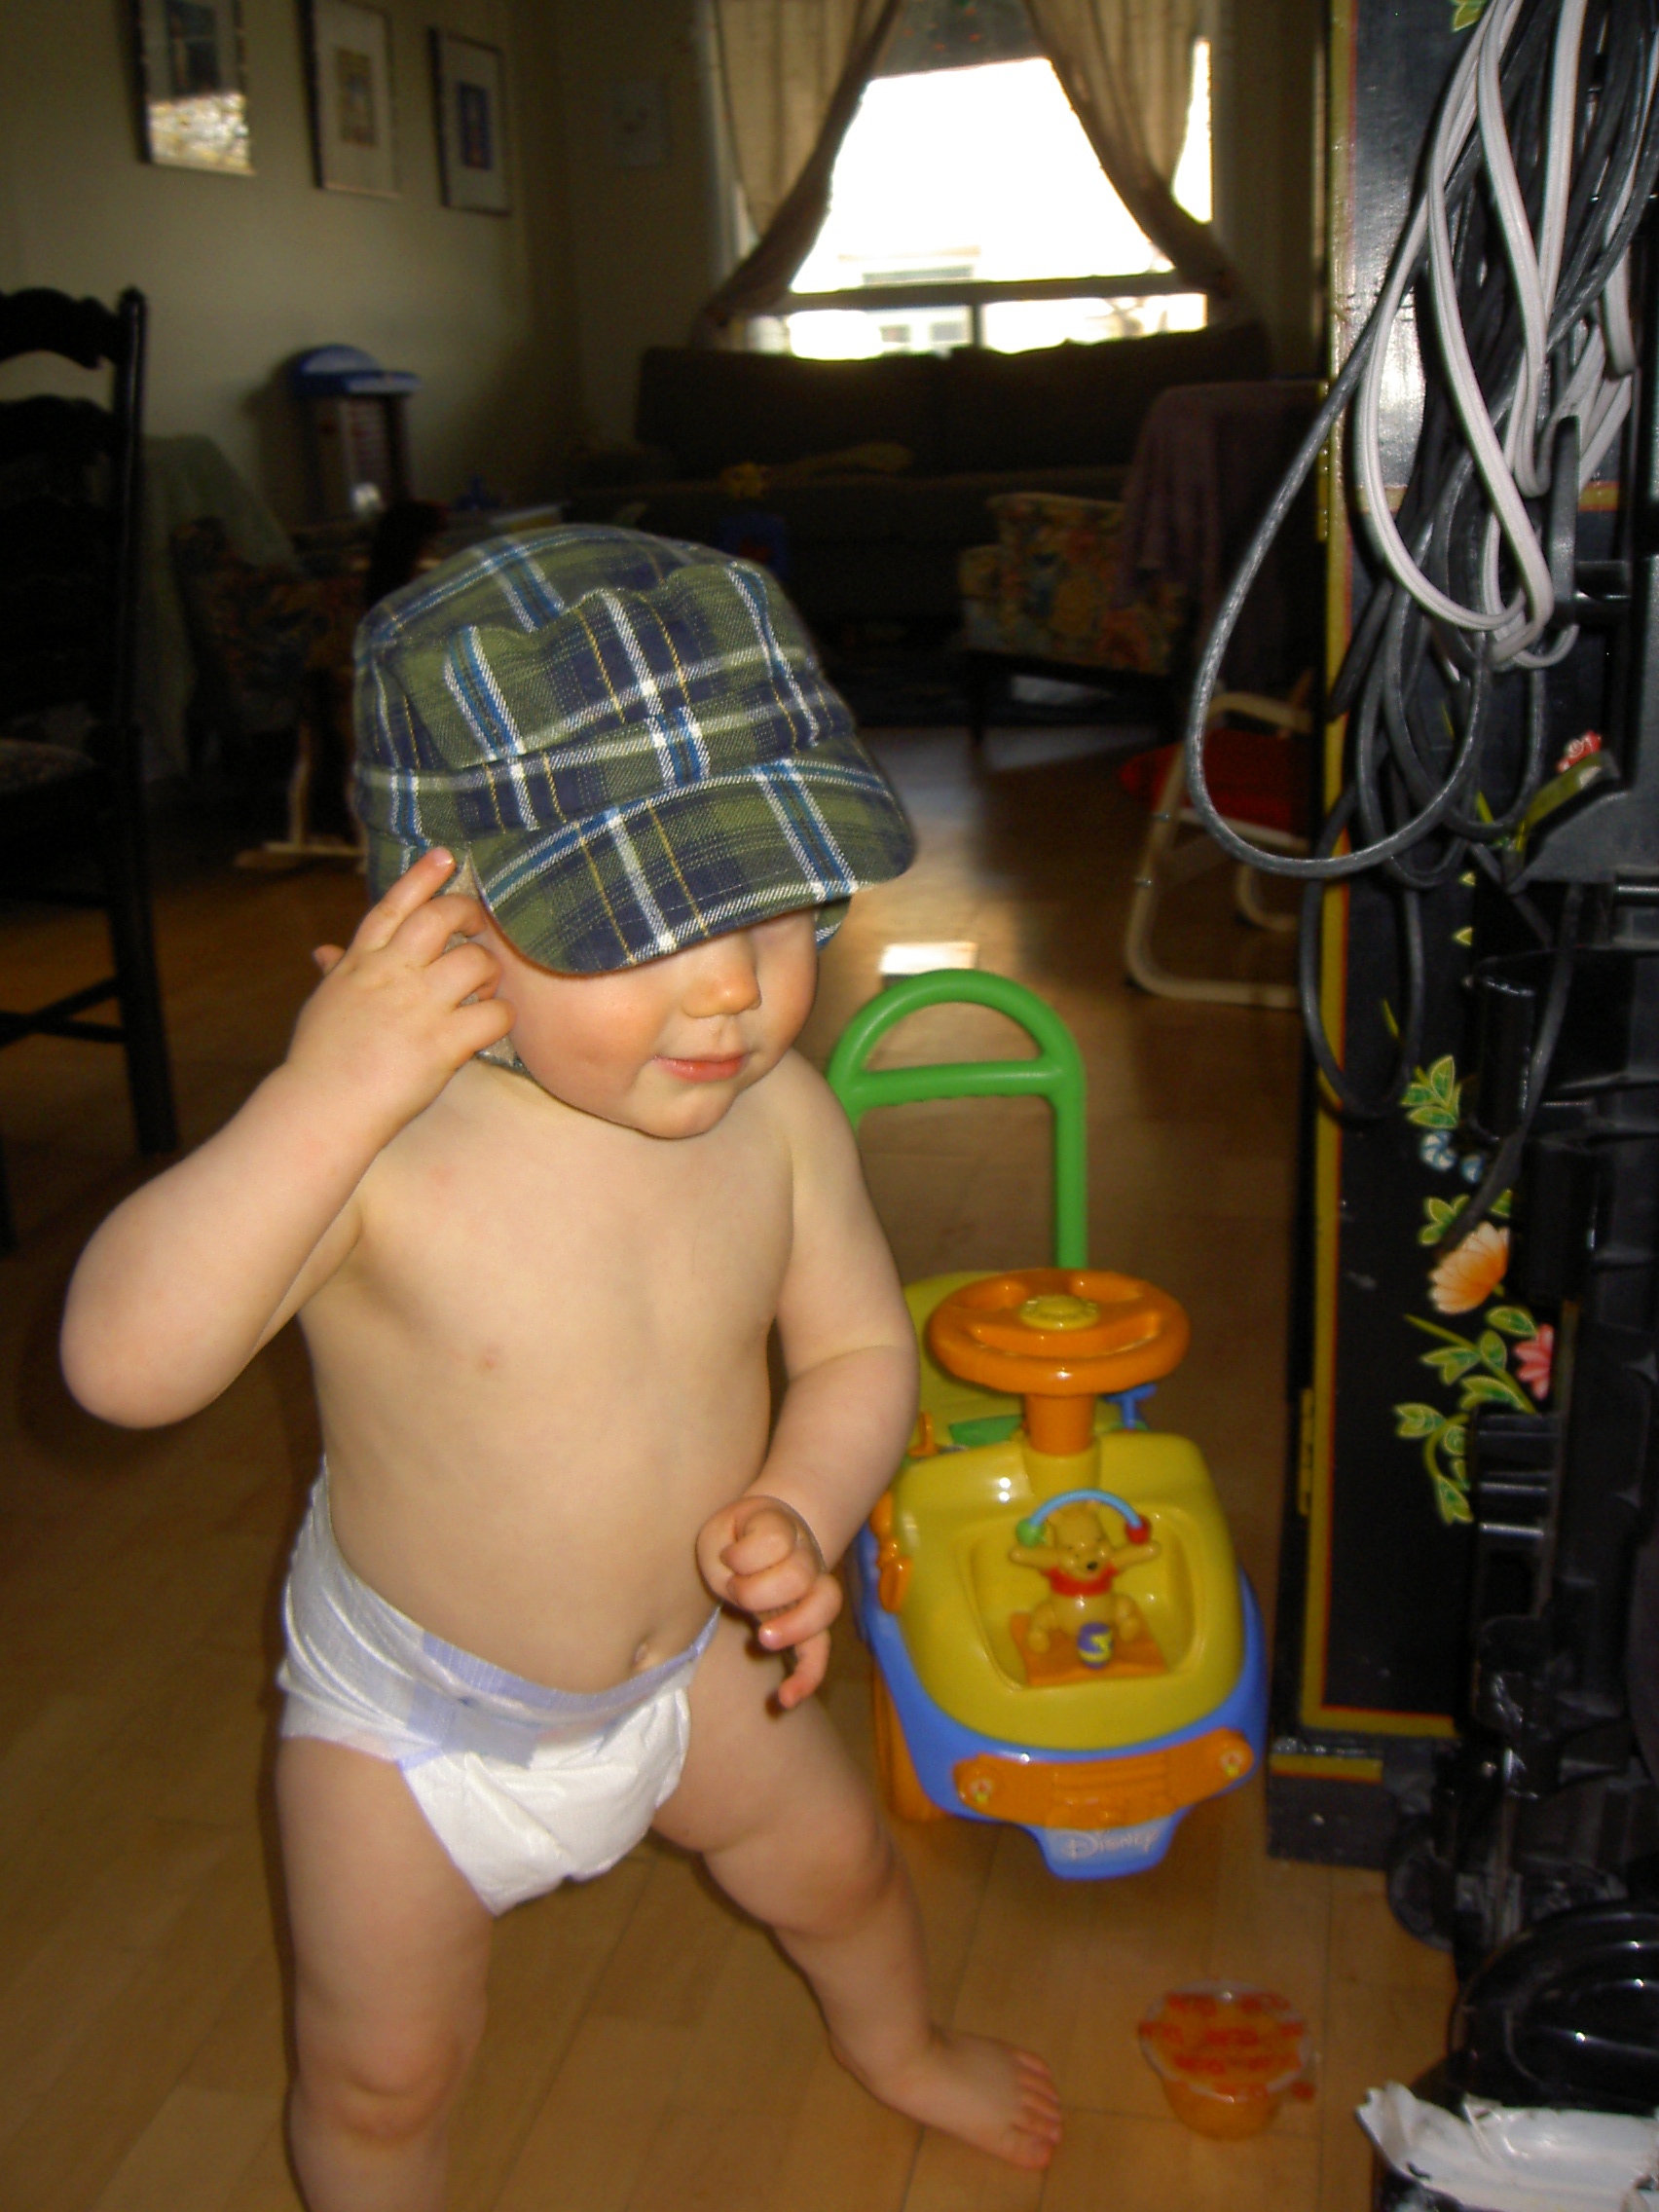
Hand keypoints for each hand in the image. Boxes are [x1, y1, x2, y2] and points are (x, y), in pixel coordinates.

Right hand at [289, 848, 514, 1140]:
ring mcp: (417, 1007)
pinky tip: (493, 1024)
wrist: (322, 1108)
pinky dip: (501, 1016)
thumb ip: (337, 973)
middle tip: (480, 929)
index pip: (394, 906)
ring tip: (485, 989)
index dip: (422, 877)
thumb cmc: (321, 1061)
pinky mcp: (441, 1043)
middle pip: (441, 919)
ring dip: (490, 972)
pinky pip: (492, 1014)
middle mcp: (390, 974)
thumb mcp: (324, 1004)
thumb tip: (324, 951)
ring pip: (474, 962)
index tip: (446, 856)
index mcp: (360, 962)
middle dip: (469, 917)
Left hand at [696, 1494, 841, 1707]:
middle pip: (800, 1574)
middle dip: (758, 1590)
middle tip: (734, 1590)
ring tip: (763, 1638)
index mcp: (782, 1529)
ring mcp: (813, 1592)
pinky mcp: (809, 1626)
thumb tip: (736, 1575)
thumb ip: (723, 1549)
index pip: (775, 1541)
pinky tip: (787, 1698)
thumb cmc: (734, 1539)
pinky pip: (820, 1652)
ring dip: (793, 1626)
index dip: (745, 1554)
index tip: (728, 1555)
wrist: (762, 1538)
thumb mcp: (718, 1532)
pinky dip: (807, 1675)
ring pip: (825, 1607)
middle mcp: (807, 1558)